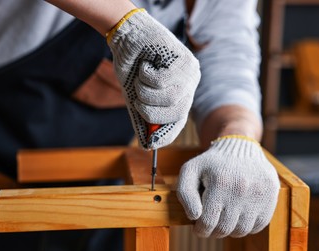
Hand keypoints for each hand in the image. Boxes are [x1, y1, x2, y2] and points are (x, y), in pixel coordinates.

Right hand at [107, 9, 199, 148]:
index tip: (151, 144)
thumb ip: (143, 118)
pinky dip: (147, 76)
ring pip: (171, 98)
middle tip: (137, 100)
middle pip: (176, 113)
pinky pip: (164, 81)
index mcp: (180, 96)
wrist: (128, 37)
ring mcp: (190, 73)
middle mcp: (189, 86)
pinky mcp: (185, 59)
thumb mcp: (136, 97)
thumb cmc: (132, 67)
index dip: (166, 134)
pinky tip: (146, 65)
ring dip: (146, 92)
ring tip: (141, 78)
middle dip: (150, 111)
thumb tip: (148, 145)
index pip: (179, 121)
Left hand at [176, 136, 279, 237]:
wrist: (239, 147)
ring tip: (224, 218)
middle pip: (224, 229)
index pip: (208, 222)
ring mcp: (259, 193)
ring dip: (230, 229)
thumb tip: (195, 216)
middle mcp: (241, 189)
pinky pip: (258, 226)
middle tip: (210, 223)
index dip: (200, 229)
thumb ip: (185, 193)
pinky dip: (246, 225)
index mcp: (220, 183)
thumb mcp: (190, 170)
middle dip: (213, 230)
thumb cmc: (211, 163)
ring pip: (242, 230)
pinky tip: (238, 215)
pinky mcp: (271, 196)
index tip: (198, 227)